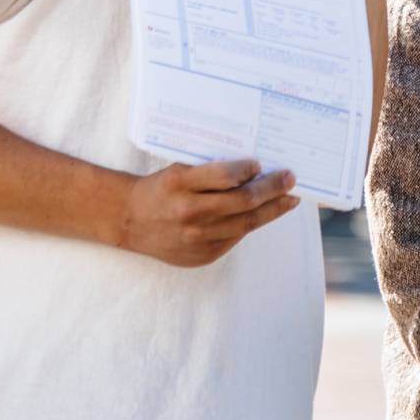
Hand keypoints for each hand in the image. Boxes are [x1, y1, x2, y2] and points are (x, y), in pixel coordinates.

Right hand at [117, 159, 299, 267]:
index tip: (262, 164)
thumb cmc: (161, 189)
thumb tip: (256, 168)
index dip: (247, 170)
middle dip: (272, 189)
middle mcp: (188, 212)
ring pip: (245, 224)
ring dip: (272, 209)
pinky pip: (235, 238)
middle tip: (290, 178)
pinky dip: (251, 224)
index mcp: (180, 183)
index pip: (224, 175)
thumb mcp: (179, 170)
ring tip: (289, 199)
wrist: (130, 220)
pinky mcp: (201, 256)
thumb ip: (211, 171)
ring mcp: (196, 238)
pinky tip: (264, 214)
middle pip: (242, 201)